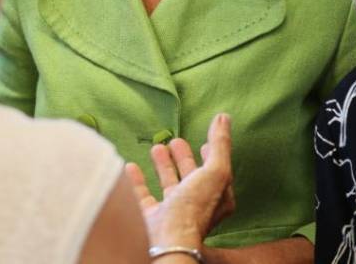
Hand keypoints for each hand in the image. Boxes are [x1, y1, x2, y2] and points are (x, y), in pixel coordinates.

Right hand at [125, 113, 235, 249]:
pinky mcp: (151, 218)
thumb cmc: (196, 205)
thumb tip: (224, 117)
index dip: (212, 157)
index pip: (216, 174)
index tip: (204, 144)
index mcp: (217, 198)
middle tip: (176, 140)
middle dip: (184, 158)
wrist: (168, 238)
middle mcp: (196, 207)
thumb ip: (220, 144)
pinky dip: (137, 181)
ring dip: (163, 166)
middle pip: (190, 177)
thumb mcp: (215, 171)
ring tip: (157, 147)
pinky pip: (144, 196)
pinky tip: (131, 166)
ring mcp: (173, 213)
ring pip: (169, 185)